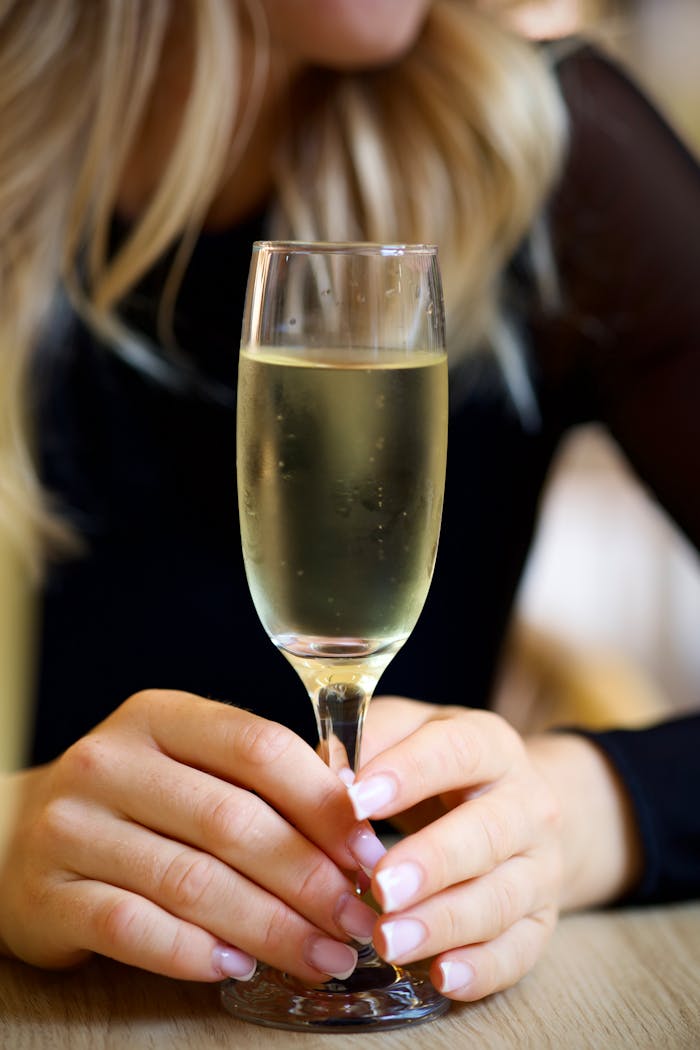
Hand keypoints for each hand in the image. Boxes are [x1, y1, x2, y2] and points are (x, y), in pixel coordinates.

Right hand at [0, 690, 381, 983]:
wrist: (21, 832)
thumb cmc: (137, 799)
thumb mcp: (191, 765)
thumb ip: (261, 784)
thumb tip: (357, 832)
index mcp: (160, 716)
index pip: (257, 746)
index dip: (323, 802)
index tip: (369, 852)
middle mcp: (111, 761)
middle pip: (232, 820)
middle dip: (309, 878)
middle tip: (360, 920)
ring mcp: (70, 826)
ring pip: (190, 881)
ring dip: (270, 927)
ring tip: (324, 955)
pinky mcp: (44, 894)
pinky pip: (132, 927)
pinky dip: (193, 953)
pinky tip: (239, 968)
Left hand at [347, 697, 562, 1001]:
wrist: (518, 805)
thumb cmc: (441, 768)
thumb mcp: (409, 733)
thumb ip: (369, 741)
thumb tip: (326, 772)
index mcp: (490, 744)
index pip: (456, 751)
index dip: (408, 773)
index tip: (355, 801)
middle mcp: (527, 803)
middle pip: (487, 832)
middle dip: (432, 862)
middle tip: (379, 887)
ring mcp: (540, 865)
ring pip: (502, 897)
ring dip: (445, 923)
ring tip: (388, 941)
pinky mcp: (543, 920)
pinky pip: (520, 950)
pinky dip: (483, 969)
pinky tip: (441, 977)